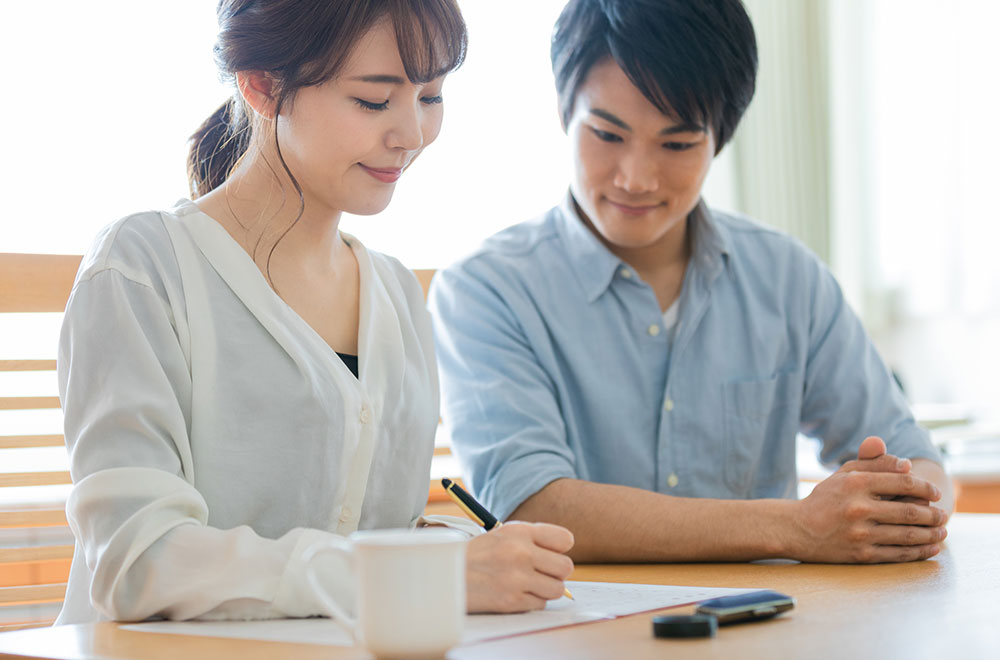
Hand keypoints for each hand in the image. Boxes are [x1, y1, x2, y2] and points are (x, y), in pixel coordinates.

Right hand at [465, 522, 573, 612]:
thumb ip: (533, 540)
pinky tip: (515, 593)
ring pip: (557, 588)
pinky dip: (532, 601)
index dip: (560, 549)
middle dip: (556, 572)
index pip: (565, 539)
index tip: (549, 554)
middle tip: (540, 572)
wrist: (445, 574)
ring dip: (546, 588)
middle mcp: (520, 552)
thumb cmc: (478, 554)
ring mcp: (517, 578)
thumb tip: (564, 556)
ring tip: (529, 583)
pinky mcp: (511, 601)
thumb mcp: (503, 534)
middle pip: (566, 567)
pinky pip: (541, 604)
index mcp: (519, 531)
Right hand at [790, 436, 946, 562]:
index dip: (924, 488)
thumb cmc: (826, 498)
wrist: (797, 529)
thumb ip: (873, 463)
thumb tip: (906, 465)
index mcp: (855, 483)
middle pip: (909, 511)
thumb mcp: (844, 474)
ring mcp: (860, 533)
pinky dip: (919, 552)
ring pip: (907, 535)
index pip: (902, 483)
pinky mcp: (861, 554)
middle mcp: (858, 508)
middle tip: (942, 515)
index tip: (935, 493)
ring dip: (931, 534)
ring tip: (942, 531)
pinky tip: (930, 548)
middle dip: (932, 514)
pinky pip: (898, 554)